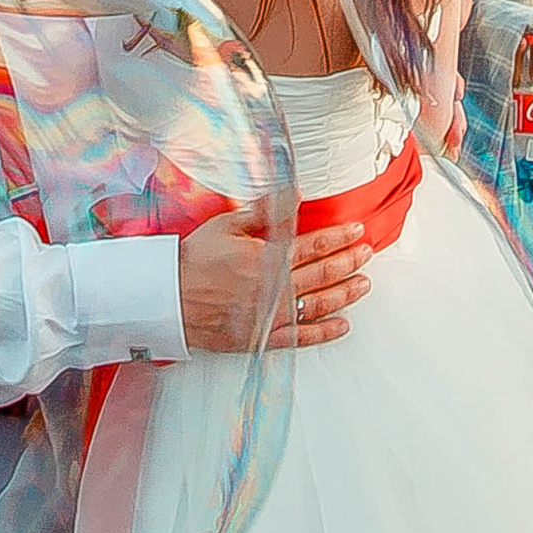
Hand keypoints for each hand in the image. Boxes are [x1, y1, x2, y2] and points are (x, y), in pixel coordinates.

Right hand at [180, 207, 370, 351]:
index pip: (315, 245)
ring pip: (319, 304)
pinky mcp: (261, 338)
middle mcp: (275, 288)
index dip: (340, 237)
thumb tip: (294, 193)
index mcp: (268, 257)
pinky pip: (301, 337)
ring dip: (345, 294)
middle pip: (323, 274)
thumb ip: (263, 211)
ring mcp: (271, 316)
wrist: (166, 300)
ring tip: (363, 284)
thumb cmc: (192, 261)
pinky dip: (324, 332)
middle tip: (366, 254)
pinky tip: (342, 325)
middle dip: (349, 262)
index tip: (357, 231)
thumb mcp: (225, 225)